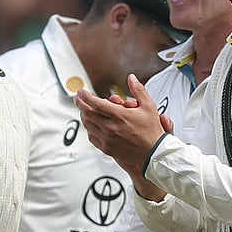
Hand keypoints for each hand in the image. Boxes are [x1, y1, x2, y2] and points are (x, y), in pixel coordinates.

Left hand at [76, 74, 168, 195]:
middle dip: (80, 103)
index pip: (96, 103)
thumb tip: (131, 78)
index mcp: (120, 116)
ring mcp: (107, 139)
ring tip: (83, 110)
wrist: (154, 153)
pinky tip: (91, 124)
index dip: (85, 96)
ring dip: (83, 115)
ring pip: (88, 125)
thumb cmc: (152, 131)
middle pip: (88, 113)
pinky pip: (92, 137)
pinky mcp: (106, 148)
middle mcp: (111, 128)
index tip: (81, 91)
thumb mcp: (149, 107)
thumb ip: (139, 90)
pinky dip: (89, 129)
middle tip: (78, 98)